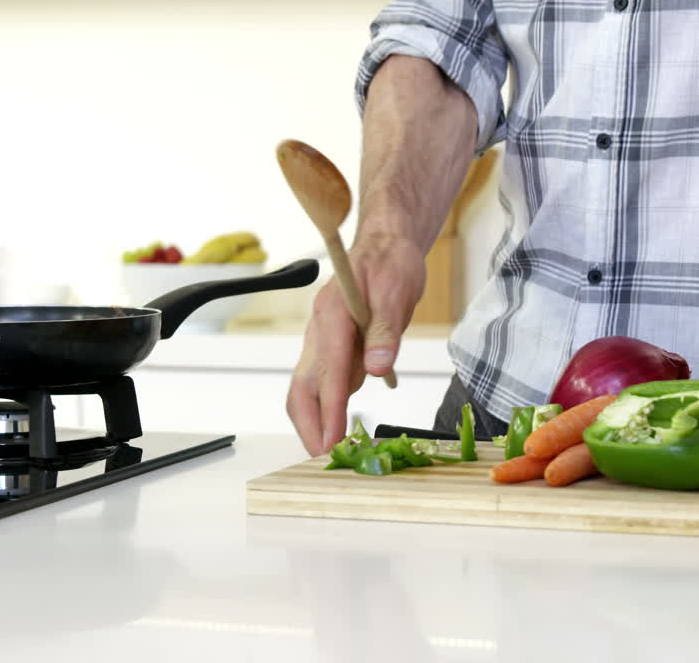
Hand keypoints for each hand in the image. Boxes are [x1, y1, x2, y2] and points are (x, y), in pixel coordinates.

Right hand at [286, 232, 425, 455]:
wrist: (386, 242)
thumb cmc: (390, 262)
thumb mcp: (396, 292)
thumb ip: (385, 332)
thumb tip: (377, 368)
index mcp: (332, 314)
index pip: (328, 371)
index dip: (330, 409)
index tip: (333, 441)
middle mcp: (319, 329)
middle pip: (302, 385)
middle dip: (309, 424)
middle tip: (322, 456)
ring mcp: (323, 338)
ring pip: (311, 385)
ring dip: (318, 417)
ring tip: (334, 448)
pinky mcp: (332, 344)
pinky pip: (326, 378)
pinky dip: (330, 403)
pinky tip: (343, 421)